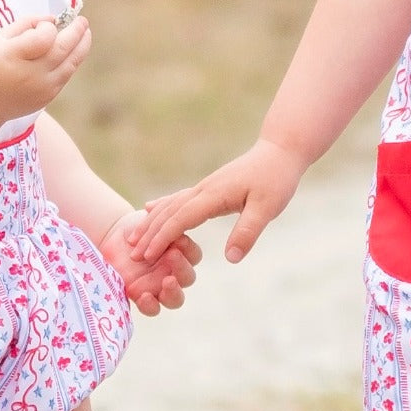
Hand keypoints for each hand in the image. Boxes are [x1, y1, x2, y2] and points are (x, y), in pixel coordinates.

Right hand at [0, 14, 91, 126]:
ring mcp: (42, 88)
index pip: (44, 38)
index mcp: (13, 55)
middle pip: (62, 49)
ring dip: (82, 47)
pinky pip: (66, 75)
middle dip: (76, 32)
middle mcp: (31, 73)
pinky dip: (72, 61)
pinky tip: (74, 50)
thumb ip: (26, 23)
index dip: (49, 27)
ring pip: (71, 64)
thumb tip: (52, 19)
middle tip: (83, 21)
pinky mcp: (49, 97)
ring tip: (86, 33)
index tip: (46, 24)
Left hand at [100, 209, 201, 315]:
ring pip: (176, 299)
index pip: (193, 256)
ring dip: (173, 292)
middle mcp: (173, 272)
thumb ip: (164, 226)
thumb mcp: (150, 222)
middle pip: (188, 278)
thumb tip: (175, 225)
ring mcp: (158, 287)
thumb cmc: (135, 227)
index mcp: (181, 253)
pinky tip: (144, 296)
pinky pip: (152, 308)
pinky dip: (151, 305)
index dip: (188, 249)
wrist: (111, 238)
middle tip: (172, 255)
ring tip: (168, 282)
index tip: (178, 239)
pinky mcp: (142, 297)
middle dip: (182, 268)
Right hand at [127, 138, 305, 263]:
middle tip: (131, 253)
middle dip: (149, 232)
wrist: (279, 152)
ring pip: (171, 205)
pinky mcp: (210, 187)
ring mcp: (205, 187)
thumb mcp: (267, 208)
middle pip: (169, 212)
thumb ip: (248, 232)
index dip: (162, 237)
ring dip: (151, 221)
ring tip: (133, 237)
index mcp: (214, 195)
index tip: (146, 254)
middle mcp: (204, 189)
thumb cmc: (276, 180)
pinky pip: (179, 198)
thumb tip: (230, 258)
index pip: (181, 218)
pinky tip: (151, 208)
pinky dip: (163, 206)